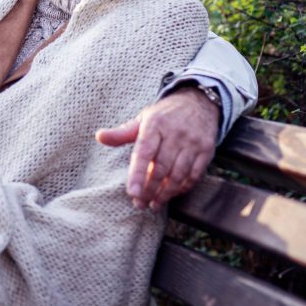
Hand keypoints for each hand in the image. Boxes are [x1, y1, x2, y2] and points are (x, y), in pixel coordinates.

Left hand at [96, 86, 219, 210]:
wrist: (198, 102)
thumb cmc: (164, 115)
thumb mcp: (143, 119)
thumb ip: (122, 133)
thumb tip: (99, 137)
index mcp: (155, 124)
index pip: (144, 152)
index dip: (137, 173)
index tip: (132, 192)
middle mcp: (175, 133)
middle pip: (161, 168)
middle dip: (149, 189)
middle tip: (140, 203)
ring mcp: (193, 142)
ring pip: (178, 175)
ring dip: (165, 193)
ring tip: (154, 203)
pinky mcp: (206, 150)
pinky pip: (194, 175)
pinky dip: (182, 188)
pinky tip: (172, 194)